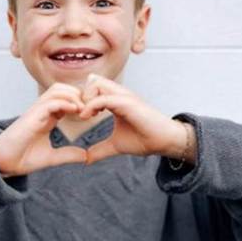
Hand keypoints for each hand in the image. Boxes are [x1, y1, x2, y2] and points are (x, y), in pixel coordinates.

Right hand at [0, 84, 88, 176]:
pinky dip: (64, 103)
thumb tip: (85, 157)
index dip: (81, 101)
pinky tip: (75, 111)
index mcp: (47, 116)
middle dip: (79, 94)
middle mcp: (42, 110)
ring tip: (84, 109)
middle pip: (63, 88)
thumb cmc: (23, 157)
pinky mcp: (32, 116)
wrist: (4, 162)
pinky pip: (50, 102)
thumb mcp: (51, 157)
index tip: (92, 113)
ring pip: (57, 90)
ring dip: (73, 96)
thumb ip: (68, 155)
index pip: (66, 98)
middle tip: (91, 108)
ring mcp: (36, 111)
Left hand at [79, 74, 195, 165]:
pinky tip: (85, 117)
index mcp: (116, 100)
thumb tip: (86, 160)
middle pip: (92, 80)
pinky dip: (91, 105)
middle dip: (81, 95)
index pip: (93, 87)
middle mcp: (119, 95)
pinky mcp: (127, 103)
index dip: (82, 98)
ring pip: (96, 83)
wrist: (164, 142)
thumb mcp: (116, 145)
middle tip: (78, 113)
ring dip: (85, 98)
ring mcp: (124, 97)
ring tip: (82, 115)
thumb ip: (100, 149)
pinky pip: (103, 97)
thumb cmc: (144, 139)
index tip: (78, 115)